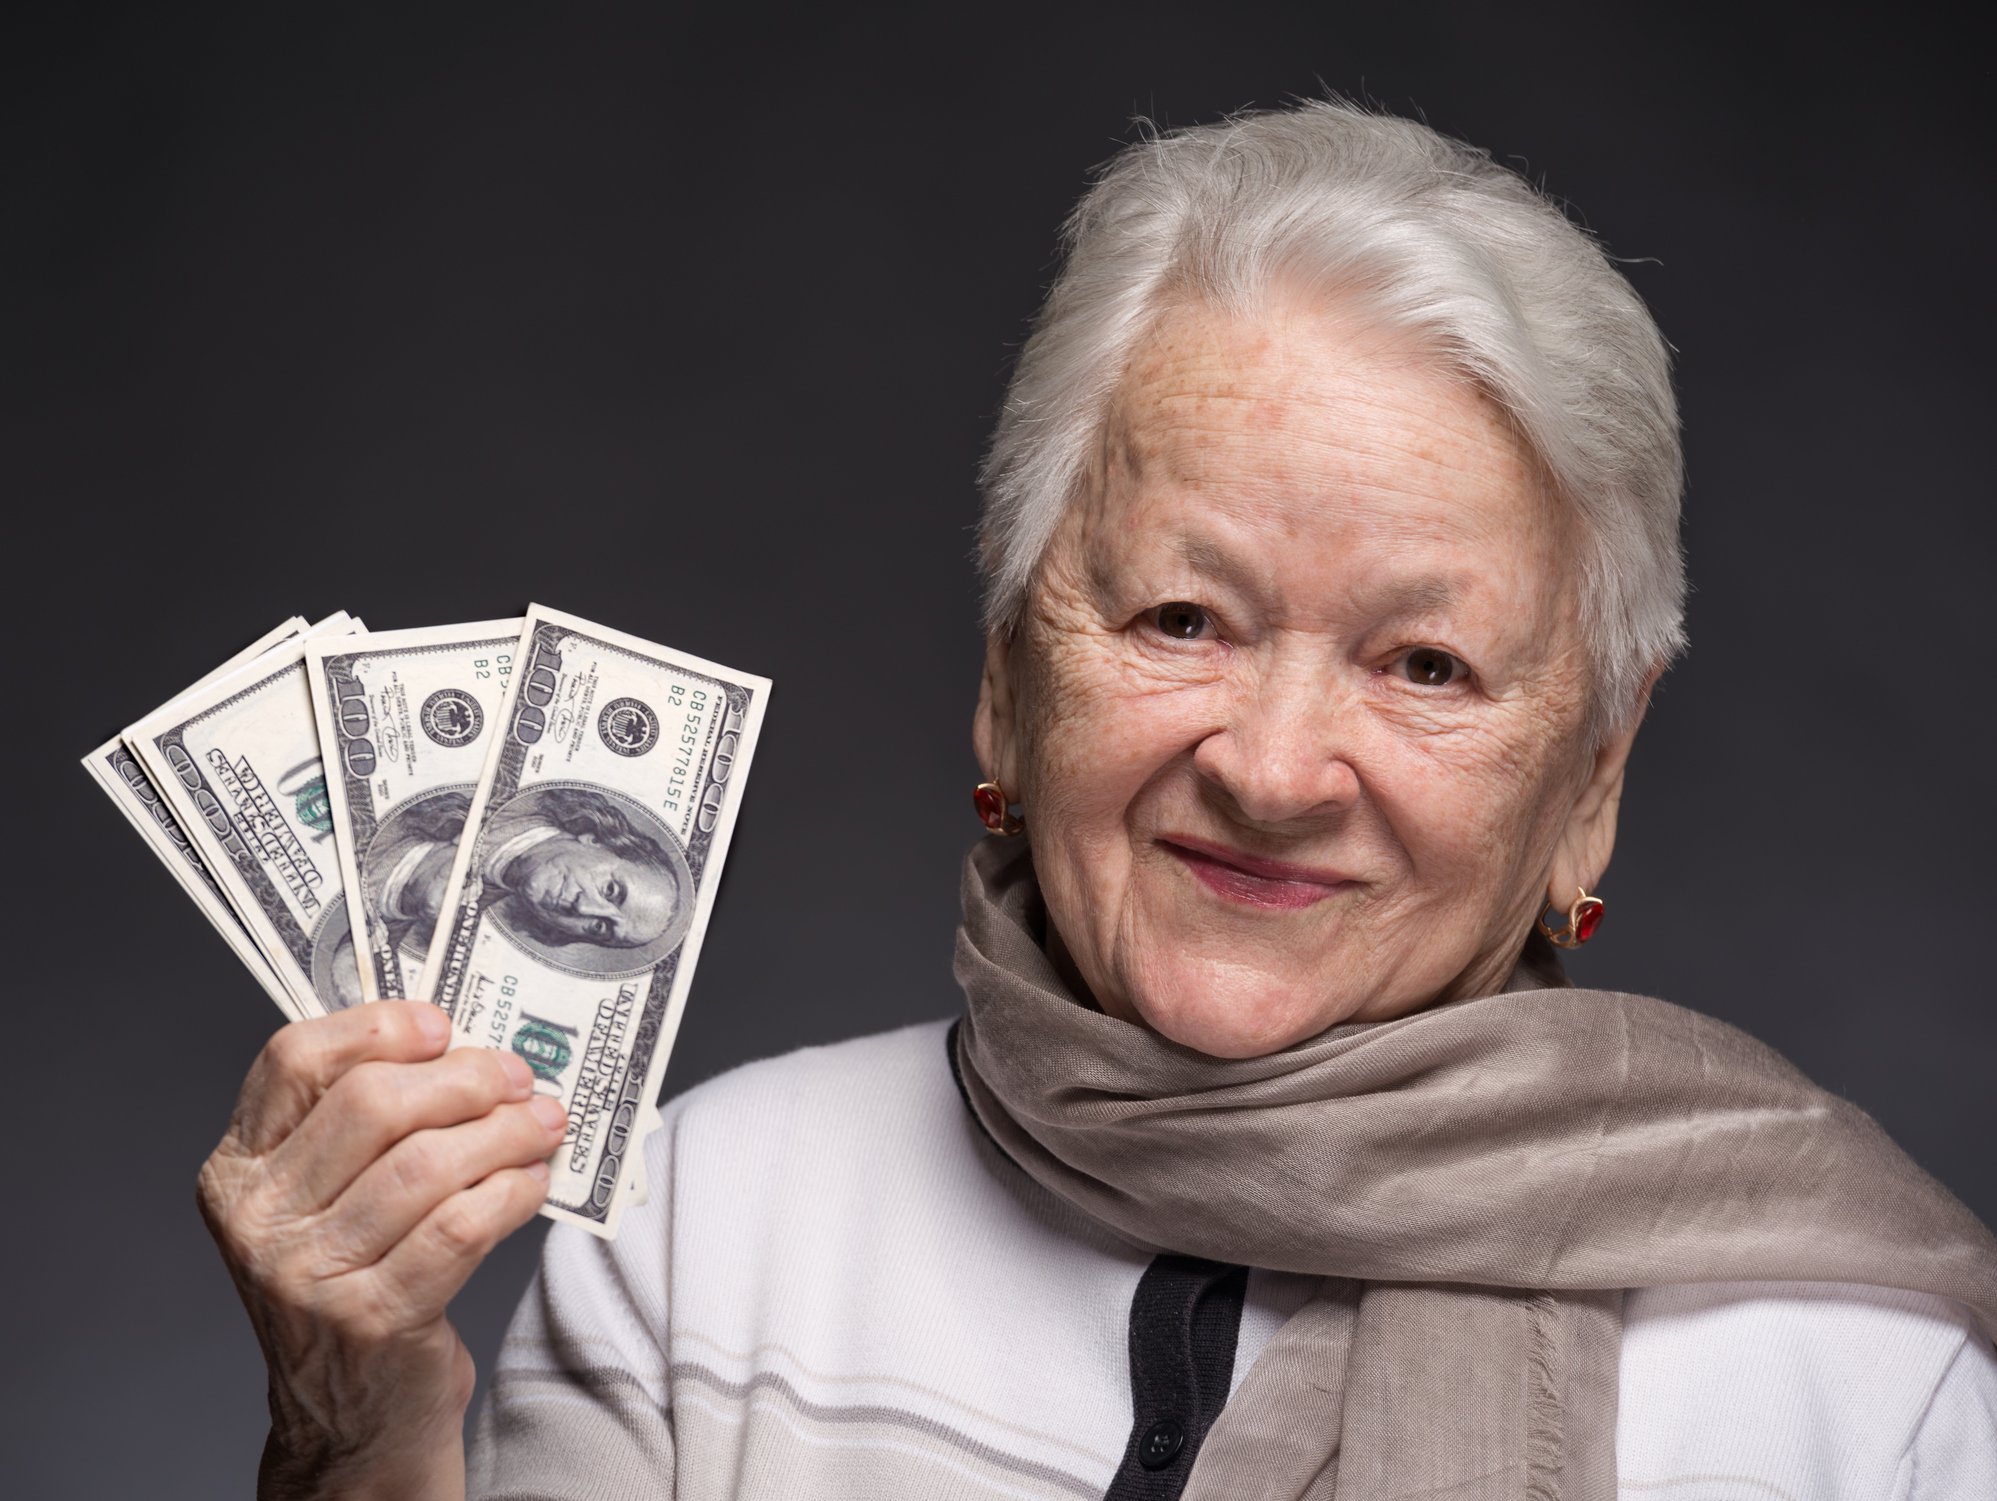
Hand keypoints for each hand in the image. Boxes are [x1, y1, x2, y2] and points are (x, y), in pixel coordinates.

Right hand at [198, 1001, 566, 1500]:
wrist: (353, 1418)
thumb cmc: (356, 1284)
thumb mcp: (328, 1201)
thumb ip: (366, 1125)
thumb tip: (466, 1044)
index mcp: (237, 1169)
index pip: (292, 1060)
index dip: (375, 1027)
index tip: (442, 1026)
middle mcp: (257, 1220)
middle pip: (372, 1103)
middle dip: (465, 1079)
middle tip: (517, 1078)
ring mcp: (307, 1274)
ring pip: (426, 1163)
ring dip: (504, 1133)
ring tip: (542, 1124)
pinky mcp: (372, 1318)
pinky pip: (461, 1225)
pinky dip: (511, 1192)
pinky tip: (531, 1183)